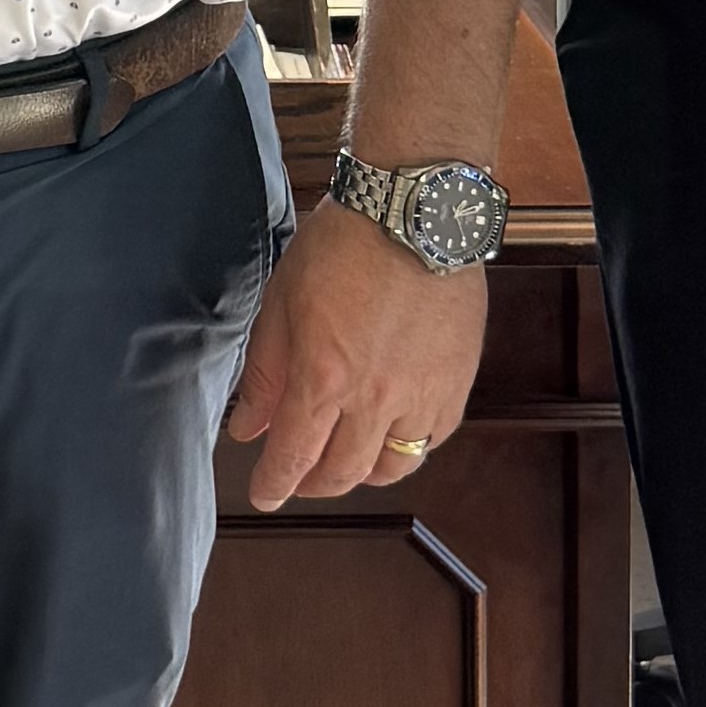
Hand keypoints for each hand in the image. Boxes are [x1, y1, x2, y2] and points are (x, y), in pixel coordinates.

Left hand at [223, 207, 487, 508]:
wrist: (414, 212)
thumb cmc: (344, 246)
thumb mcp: (283, 303)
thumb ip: (265, 373)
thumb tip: (247, 426)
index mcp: (325, 378)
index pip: (294, 457)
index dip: (274, 484)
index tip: (263, 494)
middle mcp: (377, 399)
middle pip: (343, 474)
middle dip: (313, 484)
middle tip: (298, 476)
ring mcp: (424, 394)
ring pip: (394, 467)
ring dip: (362, 471)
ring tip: (345, 456)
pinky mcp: (458, 382)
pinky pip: (433, 439)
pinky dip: (408, 446)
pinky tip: (391, 430)